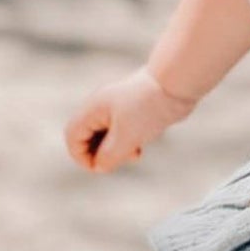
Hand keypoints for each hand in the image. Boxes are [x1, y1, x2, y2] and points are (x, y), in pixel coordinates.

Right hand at [63, 65, 197, 173]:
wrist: (176, 83)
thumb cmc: (149, 107)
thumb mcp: (126, 137)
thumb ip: (109, 156)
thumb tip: (99, 167)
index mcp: (93, 109)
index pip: (73, 136)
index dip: (81, 156)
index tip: (100, 168)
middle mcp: (102, 106)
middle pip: (88, 136)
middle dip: (100, 153)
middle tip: (119, 160)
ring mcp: (118, 107)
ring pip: (107, 135)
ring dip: (115, 150)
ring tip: (133, 153)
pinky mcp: (134, 110)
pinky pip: (123, 131)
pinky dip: (127, 143)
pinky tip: (140, 148)